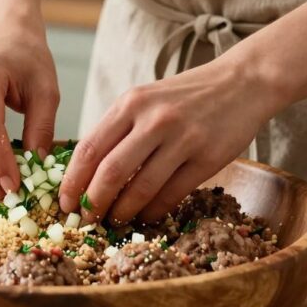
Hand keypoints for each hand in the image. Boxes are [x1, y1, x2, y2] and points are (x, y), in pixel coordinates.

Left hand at [59, 57, 282, 224]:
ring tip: (115, 222)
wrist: (241, 83)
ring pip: (140, 188)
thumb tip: (86, 173)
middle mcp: (154, 119)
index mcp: (131, 103)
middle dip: (93, 203)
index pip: (90, 147)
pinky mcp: (207, 158)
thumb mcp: (145, 100)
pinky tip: (145, 217)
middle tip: (86, 220)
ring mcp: (182, 138)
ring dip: (123, 212)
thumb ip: (118, 129)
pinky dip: (154, 211)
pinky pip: (172, 194)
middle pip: (110, 172)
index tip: (65, 203)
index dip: (73, 181)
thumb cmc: (185, 97)